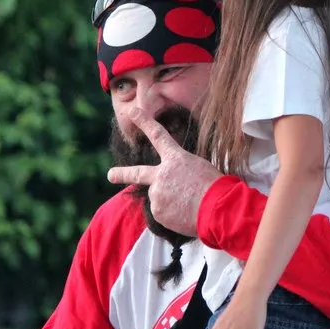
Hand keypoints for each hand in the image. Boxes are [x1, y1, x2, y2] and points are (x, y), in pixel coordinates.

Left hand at [107, 108, 222, 236]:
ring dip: (170, 203)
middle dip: (122, 174)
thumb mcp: (199, 168)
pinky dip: (172, 216)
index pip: (158, 136)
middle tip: (110, 174)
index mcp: (176, 159)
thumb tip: (174, 184)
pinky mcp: (158, 212)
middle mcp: (162, 175)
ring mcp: (158, 194)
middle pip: (138, 173)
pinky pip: (163, 214)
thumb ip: (181, 171)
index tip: (133, 112)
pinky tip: (186, 214)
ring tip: (189, 206)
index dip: (144, 122)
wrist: (218, 208)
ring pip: (159, 198)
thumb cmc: (216, 186)